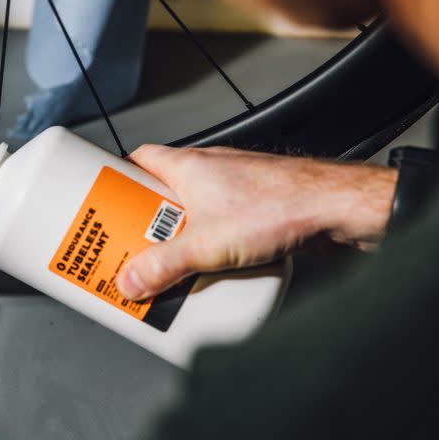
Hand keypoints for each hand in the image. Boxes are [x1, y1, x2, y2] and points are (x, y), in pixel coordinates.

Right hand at [117, 145, 396, 299]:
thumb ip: (165, 265)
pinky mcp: (256, 209)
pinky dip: (209, 241)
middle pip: (162, 191)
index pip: (139, 158)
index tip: (103, 199)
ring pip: (192, 209)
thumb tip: (132, 281)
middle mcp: (210, 170)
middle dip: (145, 220)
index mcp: (189, 165)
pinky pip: (220, 223)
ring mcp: (235, 188)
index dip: (118, 177)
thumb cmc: (281, 204)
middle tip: (131, 245)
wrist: (336, 208)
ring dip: (178, 234)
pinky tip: (210, 267)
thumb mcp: (208, 244)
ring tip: (168, 263)